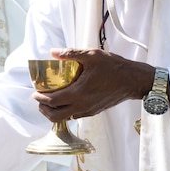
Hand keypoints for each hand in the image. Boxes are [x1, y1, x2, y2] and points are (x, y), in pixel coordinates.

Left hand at [32, 48, 154, 121]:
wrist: (134, 81)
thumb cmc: (114, 67)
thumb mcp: (91, 55)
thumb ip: (70, 54)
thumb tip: (52, 52)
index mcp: (79, 94)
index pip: (52, 101)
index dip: (40, 98)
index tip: (35, 92)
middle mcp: (82, 106)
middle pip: (55, 116)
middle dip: (43, 108)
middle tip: (40, 98)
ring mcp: (88, 111)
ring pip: (64, 118)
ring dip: (54, 111)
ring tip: (50, 100)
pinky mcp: (94, 112)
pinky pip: (74, 116)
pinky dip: (65, 111)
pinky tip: (65, 100)